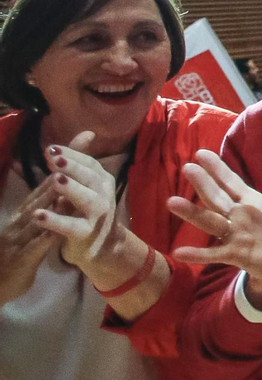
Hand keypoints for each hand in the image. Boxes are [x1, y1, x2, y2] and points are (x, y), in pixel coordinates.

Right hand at [1, 178, 60, 305]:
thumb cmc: (12, 261)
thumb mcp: (23, 236)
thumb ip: (36, 221)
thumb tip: (54, 203)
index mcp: (18, 221)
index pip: (35, 197)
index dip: (48, 181)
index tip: (64, 163)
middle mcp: (17, 227)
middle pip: (36, 202)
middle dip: (52, 185)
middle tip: (69, 167)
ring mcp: (17, 242)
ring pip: (35, 220)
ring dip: (50, 205)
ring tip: (66, 190)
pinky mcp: (21, 259)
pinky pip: (35, 247)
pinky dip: (46, 237)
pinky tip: (59, 230)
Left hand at [32, 132, 122, 275]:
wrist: (100, 246)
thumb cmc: (87, 211)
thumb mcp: (86, 184)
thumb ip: (80, 161)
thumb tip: (87, 133)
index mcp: (102, 179)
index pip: (88, 162)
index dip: (71, 155)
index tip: (51, 149)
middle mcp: (104, 193)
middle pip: (89, 177)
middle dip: (72, 167)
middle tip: (55, 159)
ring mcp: (98, 214)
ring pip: (86, 199)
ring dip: (71, 189)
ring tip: (54, 180)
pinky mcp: (87, 233)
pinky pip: (71, 226)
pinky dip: (55, 221)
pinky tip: (39, 215)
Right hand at [168, 147, 261, 309]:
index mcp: (249, 201)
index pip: (230, 182)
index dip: (218, 168)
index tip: (201, 153)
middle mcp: (237, 216)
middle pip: (217, 197)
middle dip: (203, 183)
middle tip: (188, 168)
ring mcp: (234, 235)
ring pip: (210, 221)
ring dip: (192, 213)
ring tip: (172, 202)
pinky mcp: (236, 254)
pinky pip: (215, 254)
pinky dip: (197, 254)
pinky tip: (178, 252)